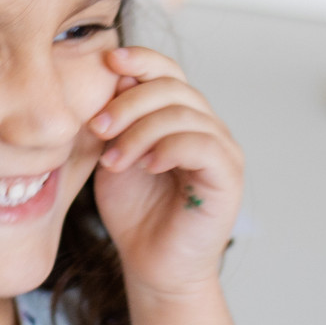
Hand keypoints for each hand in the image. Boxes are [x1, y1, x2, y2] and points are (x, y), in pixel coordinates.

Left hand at [85, 46, 242, 299]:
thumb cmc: (134, 212)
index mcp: (179, 116)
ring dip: (140, 131)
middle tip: (97, 128)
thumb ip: (114, 119)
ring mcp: (221, 149)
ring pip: (184, 114)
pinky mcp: (228, 176)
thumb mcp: (113, 155)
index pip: (167, 72)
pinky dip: (169, 148)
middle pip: (173, 87)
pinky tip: (146, 165)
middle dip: (128, 103)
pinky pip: (203, 144)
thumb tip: (113, 74)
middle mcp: (206, 126)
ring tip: (112, 161)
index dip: (141, 60)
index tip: (108, 61)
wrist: (151, 265)